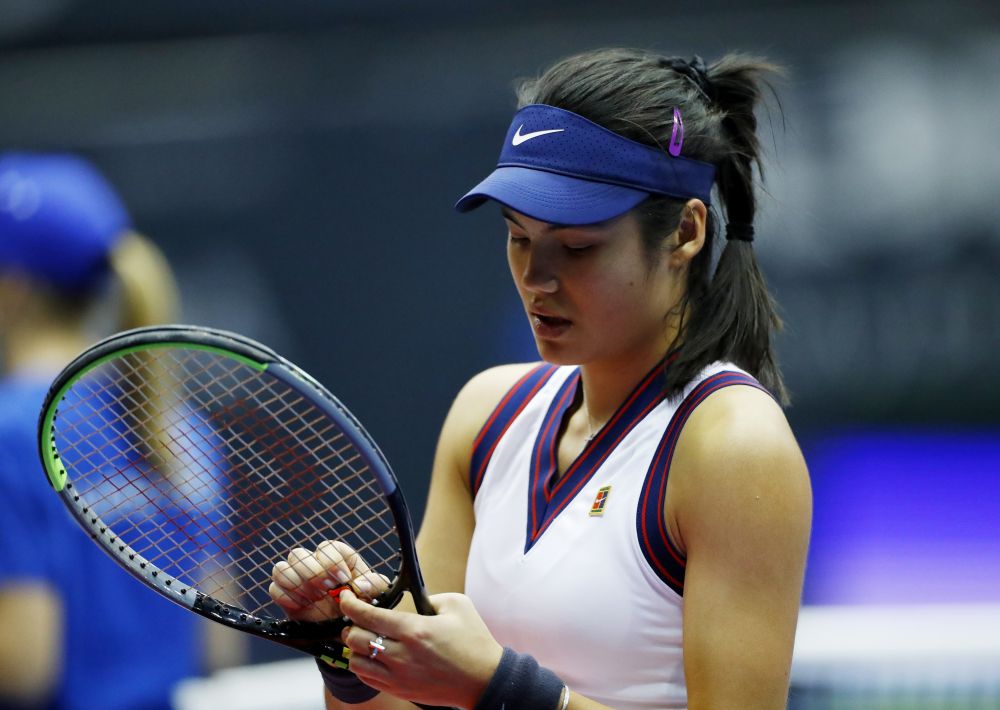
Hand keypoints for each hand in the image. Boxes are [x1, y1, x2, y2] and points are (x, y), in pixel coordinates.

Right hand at [267, 541, 388, 621]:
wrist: (351, 635)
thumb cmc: (365, 610)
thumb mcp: (378, 597)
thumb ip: (374, 586)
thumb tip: (360, 585)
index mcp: (339, 560)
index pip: (327, 548)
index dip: (331, 561)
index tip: (342, 580)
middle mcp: (315, 567)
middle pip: (298, 554)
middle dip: (311, 573)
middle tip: (325, 591)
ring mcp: (299, 582)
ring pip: (281, 568)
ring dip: (295, 583)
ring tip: (313, 599)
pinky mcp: (287, 599)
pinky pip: (274, 589)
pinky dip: (285, 596)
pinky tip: (301, 606)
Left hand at [338, 589, 503, 708]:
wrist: (484, 679)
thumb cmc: (473, 640)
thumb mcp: (457, 605)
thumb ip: (429, 597)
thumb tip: (411, 598)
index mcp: (414, 630)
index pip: (367, 616)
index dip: (349, 604)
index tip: (346, 597)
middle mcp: (402, 655)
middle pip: (354, 639)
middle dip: (351, 624)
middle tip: (357, 618)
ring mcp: (399, 676)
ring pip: (356, 661)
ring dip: (355, 647)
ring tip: (366, 638)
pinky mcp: (400, 690)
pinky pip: (367, 678)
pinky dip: (363, 664)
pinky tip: (373, 655)